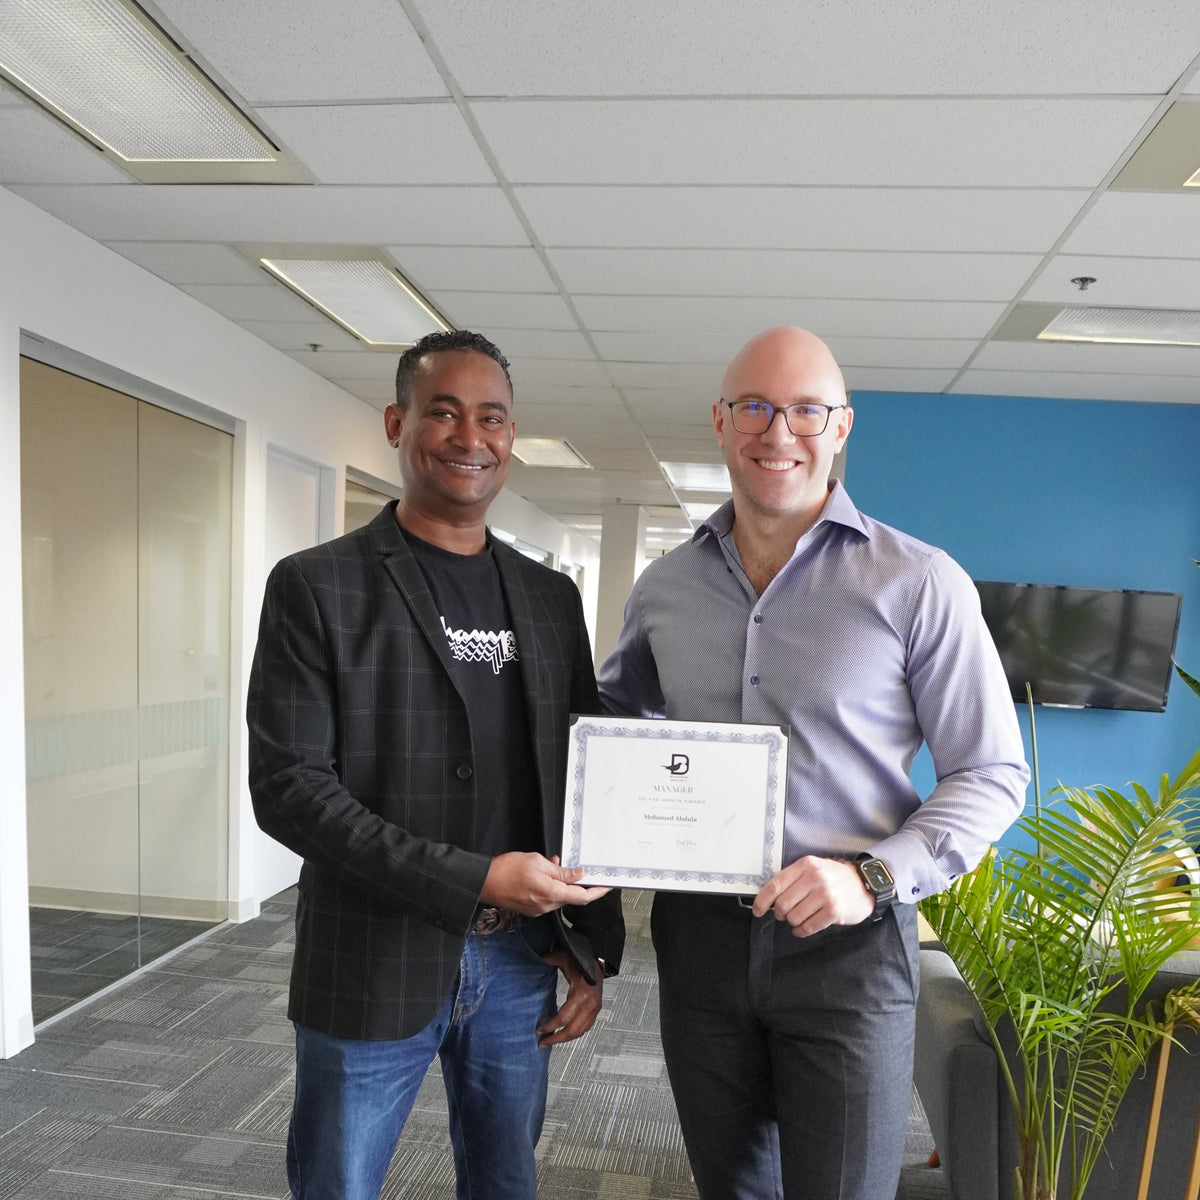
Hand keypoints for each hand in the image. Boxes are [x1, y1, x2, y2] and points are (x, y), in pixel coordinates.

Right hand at [480, 852, 611, 917]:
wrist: (484, 882)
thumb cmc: (507, 869)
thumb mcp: (537, 862)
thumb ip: (560, 871)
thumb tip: (577, 874)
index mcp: (551, 893)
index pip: (582, 897)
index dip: (597, 892)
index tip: (607, 886)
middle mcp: (546, 906)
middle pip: (571, 897)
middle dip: (576, 883)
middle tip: (576, 867)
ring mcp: (538, 910)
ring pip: (560, 897)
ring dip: (562, 883)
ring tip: (552, 865)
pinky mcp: (531, 909)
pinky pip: (548, 899)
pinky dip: (552, 887)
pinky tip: (544, 875)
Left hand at [536, 948, 602, 1046]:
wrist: (599, 961)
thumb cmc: (583, 960)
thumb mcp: (562, 958)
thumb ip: (548, 960)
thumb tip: (535, 961)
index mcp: (581, 995)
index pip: (563, 1018)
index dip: (550, 1026)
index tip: (539, 1030)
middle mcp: (590, 1005)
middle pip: (572, 1031)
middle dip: (557, 1039)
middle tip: (543, 1043)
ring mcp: (595, 1009)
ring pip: (580, 1032)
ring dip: (566, 1039)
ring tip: (552, 1041)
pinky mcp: (596, 1010)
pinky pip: (586, 1027)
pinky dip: (575, 1033)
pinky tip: (565, 1034)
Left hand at [751, 855, 873, 935]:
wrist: (864, 884)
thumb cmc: (834, 878)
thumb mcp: (814, 869)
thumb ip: (793, 879)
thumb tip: (768, 897)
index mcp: (805, 865)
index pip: (775, 884)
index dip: (762, 900)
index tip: (757, 910)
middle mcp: (815, 878)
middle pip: (783, 904)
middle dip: (780, 913)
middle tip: (784, 914)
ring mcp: (825, 895)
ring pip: (794, 917)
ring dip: (792, 922)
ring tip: (798, 919)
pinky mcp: (834, 911)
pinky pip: (808, 927)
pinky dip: (801, 931)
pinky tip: (803, 928)